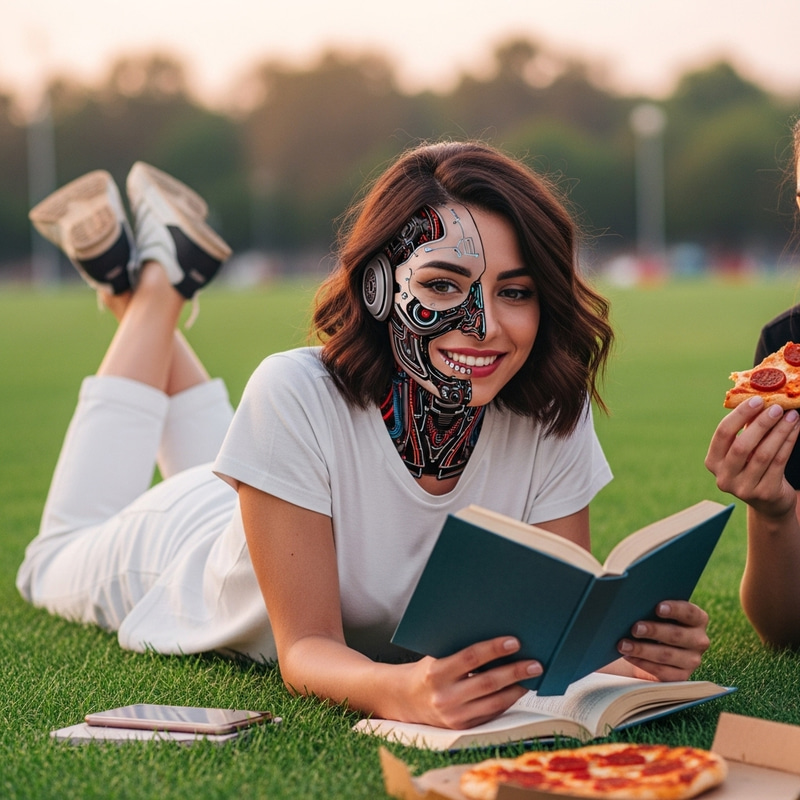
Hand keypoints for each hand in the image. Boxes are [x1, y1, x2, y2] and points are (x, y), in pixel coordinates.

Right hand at [399, 636, 541, 728]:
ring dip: (517, 689)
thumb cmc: (426, 671)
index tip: (515, 642)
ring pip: (494, 702)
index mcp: (436, 672)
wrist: (405, 699)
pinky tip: (517, 690)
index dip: (494, 649)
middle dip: (515, 672)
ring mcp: (454, 716)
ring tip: (531, 677)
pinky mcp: (462, 727)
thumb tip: (496, 641)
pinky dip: (507, 701)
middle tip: (535, 664)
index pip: (471, 658)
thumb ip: (460, 650)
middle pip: (488, 682)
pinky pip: (491, 714)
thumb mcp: (436, 656)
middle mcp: (445, 696)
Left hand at [617, 601, 708, 681]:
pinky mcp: (681, 676)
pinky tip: (629, 656)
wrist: (654, 646)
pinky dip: (643, 663)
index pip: (690, 612)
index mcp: (697, 619)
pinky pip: (662, 671)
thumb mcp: (656, 611)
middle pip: (677, 635)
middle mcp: (699, 640)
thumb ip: (651, 603)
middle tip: (634, 627)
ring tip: (623, 644)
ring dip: (643, 649)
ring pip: (667, 655)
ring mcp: (692, 660)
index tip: (657, 607)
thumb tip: (629, 596)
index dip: (675, 609)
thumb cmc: (653, 620)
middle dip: (654, 631)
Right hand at [705, 396, 799, 518]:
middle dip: (761, 424)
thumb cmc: (753, 466)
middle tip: (777, 407)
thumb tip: (760, 398)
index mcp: (713, 461)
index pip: (722, 434)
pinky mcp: (764, 493)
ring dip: (779, 431)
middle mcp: (724, 477)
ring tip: (791, 415)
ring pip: (763, 454)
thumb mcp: (744, 450)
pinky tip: (794, 429)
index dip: (739, 415)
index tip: (757, 400)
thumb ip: (746, 429)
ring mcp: (743, 488)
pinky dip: (788, 442)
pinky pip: (779, 462)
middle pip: (742, 446)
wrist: (768, 501)